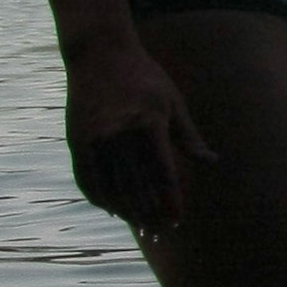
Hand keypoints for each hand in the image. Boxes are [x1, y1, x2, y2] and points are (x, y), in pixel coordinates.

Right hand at [65, 44, 211, 235]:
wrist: (99, 53)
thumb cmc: (145, 76)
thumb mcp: (173, 101)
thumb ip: (188, 135)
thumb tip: (211, 162)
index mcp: (148, 123)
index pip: (162, 173)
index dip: (171, 200)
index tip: (178, 220)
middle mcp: (119, 133)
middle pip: (137, 185)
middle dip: (150, 212)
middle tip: (160, 233)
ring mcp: (94, 137)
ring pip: (111, 185)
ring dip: (126, 210)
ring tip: (140, 227)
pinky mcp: (76, 139)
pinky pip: (86, 177)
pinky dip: (98, 196)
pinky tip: (112, 210)